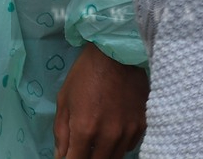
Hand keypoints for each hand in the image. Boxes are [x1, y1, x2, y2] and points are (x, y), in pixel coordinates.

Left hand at [53, 44, 147, 158]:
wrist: (116, 54)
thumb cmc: (84, 75)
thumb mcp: (64, 101)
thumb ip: (61, 133)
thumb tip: (60, 156)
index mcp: (85, 129)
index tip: (68, 158)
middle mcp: (109, 136)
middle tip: (81, 148)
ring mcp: (128, 132)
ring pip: (114, 158)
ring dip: (102, 154)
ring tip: (95, 142)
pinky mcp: (142, 126)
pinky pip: (128, 147)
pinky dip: (118, 145)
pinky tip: (112, 132)